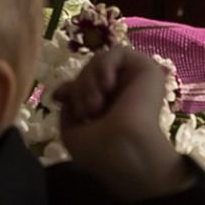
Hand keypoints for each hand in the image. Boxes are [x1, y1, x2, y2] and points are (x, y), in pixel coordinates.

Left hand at [53, 47, 193, 200]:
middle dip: (79, 88)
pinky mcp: (145, 69)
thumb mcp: (73, 134)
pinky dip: (105, 66)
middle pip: (88, 73)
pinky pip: (117, 53)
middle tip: (86, 111)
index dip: (70, 87)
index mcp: (109, 109)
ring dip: (89, 81)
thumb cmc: (103, 151)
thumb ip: (68, 110)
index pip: (85, 85)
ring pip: (99, 62)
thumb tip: (65, 94)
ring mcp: (133, 80)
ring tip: (95, 105)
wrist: (128, 150)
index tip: (59, 97)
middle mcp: (121, 93)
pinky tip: (107, 85)